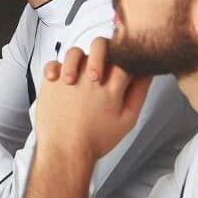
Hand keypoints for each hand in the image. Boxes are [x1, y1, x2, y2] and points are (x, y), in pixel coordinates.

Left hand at [36, 38, 151, 165]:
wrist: (65, 151)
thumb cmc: (97, 139)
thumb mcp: (127, 119)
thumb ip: (138, 93)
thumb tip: (147, 72)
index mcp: (112, 88)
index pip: (124, 56)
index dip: (126, 55)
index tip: (123, 62)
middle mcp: (90, 79)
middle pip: (101, 46)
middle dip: (105, 50)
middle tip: (101, 67)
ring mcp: (69, 79)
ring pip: (76, 52)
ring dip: (79, 59)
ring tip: (77, 77)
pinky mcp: (51, 83)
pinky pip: (52, 64)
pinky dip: (56, 67)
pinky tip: (61, 79)